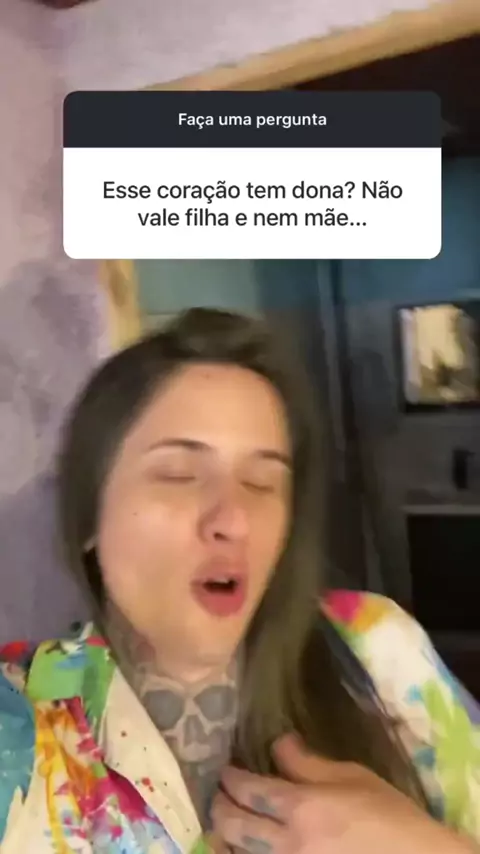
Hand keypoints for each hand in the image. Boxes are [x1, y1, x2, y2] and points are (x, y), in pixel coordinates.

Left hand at [211, 734, 475, 853]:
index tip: (226, 769)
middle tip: (218, 793)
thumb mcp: (352, 776)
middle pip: (234, 824)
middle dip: (219, 805)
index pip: (249, 789)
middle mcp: (287, 843)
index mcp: (301, 807)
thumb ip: (309, 762)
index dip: (231, 777)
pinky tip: (242, 850)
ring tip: (221, 826)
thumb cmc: (388, 814)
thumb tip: (278, 742)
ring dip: (223, 838)